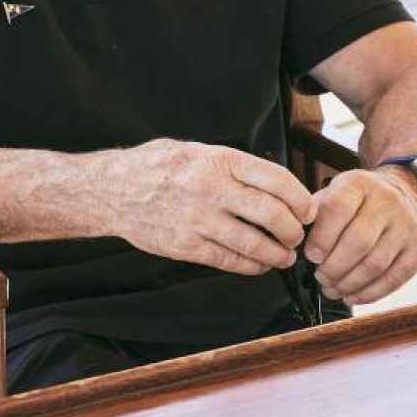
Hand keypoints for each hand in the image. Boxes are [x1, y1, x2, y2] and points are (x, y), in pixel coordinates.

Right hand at [106, 139, 316, 274]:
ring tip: (284, 255)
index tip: (307, 210)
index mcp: (217, 161)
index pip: (278, 180)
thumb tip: (276, 186)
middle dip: (294, 230)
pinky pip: (230, 261)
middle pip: (274, 214)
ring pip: (256, 243)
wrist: (109, 190)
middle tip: (297, 235)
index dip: (301, 199)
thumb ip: (231, 165)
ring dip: (279, 254)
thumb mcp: (194, 151)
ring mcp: (197, 219)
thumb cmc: (154, 167)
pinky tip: (259, 264)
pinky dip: (252, 266)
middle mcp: (210, 189)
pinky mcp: (186, 245)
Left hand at [306, 168, 416, 305]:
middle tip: (320, 277)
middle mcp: (387, 202)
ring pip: (375, 264)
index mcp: (359, 184)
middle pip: (357, 242)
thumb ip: (316, 213)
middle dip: (333, 267)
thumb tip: (294, 240)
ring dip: (349, 283)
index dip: (321, 237)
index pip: (337, 209)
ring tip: (332, 289)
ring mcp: (408, 226)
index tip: (310, 256)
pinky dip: (370, 292)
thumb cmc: (362, 199)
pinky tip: (353, 296)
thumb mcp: (336, 191)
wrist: (410, 192)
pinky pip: (395, 278)